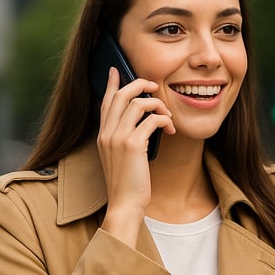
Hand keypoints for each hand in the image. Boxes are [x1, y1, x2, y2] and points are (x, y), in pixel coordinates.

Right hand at [97, 67, 174, 246]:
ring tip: (168, 115)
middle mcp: (107, 133)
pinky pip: (151, 120)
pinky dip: (164, 120)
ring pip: (137, 103)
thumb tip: (141, 124)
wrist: (125, 204)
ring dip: (157, 105)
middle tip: (155, 87)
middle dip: (140, 85)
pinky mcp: (132, 145)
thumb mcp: (121, 157)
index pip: (104, 101)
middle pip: (120, 95)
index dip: (111, 83)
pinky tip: (171, 130)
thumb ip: (124, 139)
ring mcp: (118, 138)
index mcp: (103, 135)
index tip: (116, 70)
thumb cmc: (127, 184)